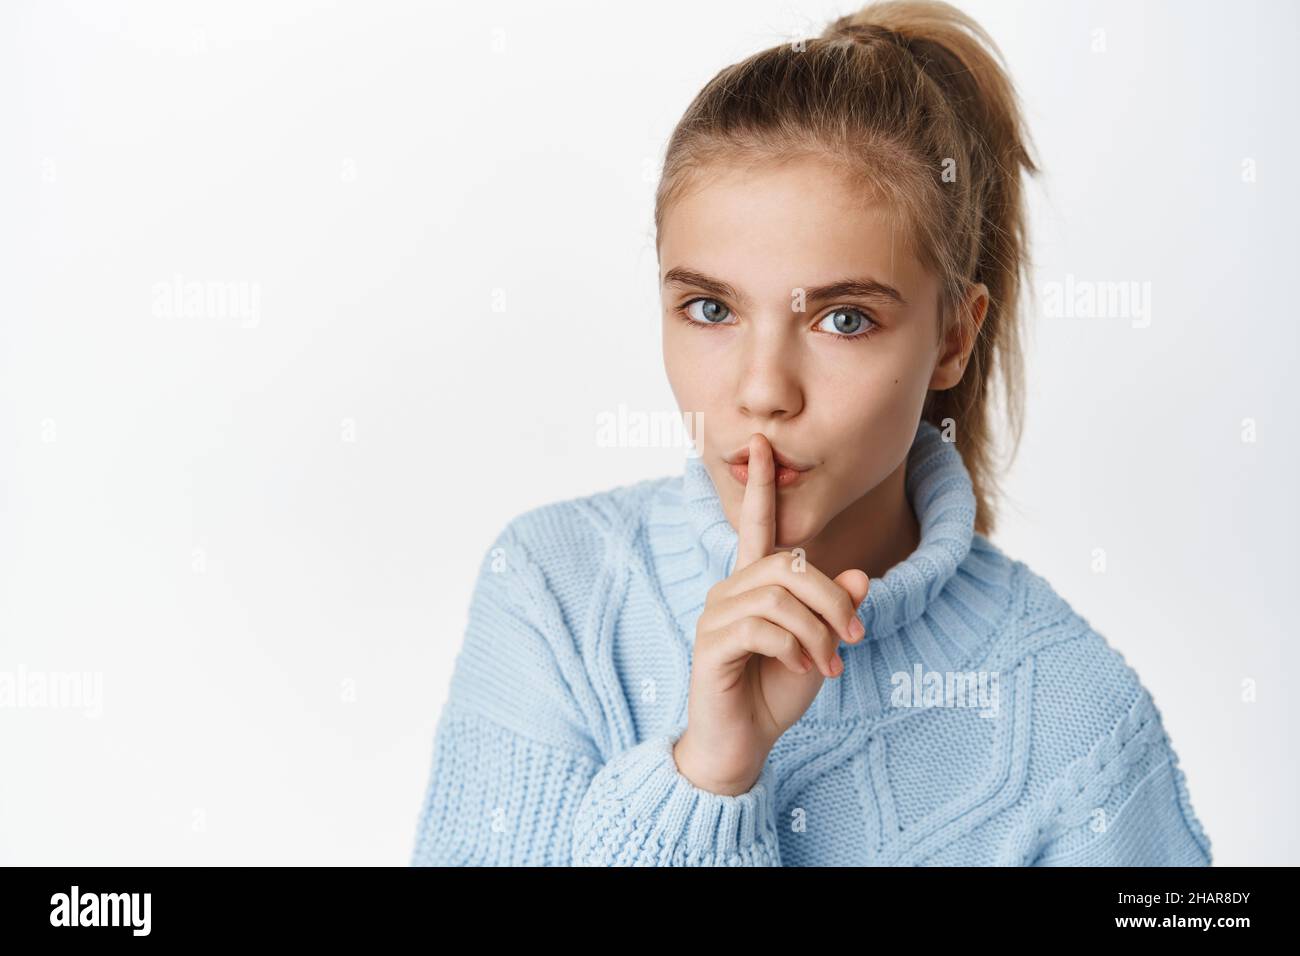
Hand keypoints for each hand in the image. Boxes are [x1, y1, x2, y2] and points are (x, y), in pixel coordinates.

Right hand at [673, 433, 869, 794]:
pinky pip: (762, 628)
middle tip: (854, 639)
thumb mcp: (821, 645)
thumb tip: (860, 575)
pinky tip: (804, 669)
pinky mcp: (710, 645)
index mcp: (753, 583)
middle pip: (789, 566)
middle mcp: (730, 590)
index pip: (755, 525)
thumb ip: (836, 610)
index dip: (761, 485)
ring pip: (779, 597)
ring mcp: (716, 616)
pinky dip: (795, 648)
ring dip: (817, 632)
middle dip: (832, 600)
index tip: (761, 443)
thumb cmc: (777, 690)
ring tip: (829, 664)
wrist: (743, 743)